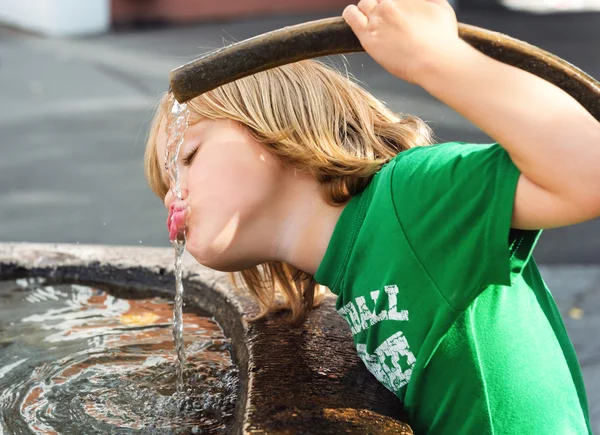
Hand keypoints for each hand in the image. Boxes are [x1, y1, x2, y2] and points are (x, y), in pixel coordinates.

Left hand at [342, 0, 460, 83]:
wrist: (435, 60)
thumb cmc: (442, 39)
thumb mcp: (442, 7)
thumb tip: (421, 0)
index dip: (392, 2)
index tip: (394, 12)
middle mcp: (390, 3)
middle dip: (380, 4)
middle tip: (385, 17)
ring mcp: (379, 18)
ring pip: (364, 3)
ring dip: (366, 8)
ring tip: (370, 18)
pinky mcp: (368, 35)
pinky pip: (351, 16)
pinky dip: (350, 13)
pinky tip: (352, 16)